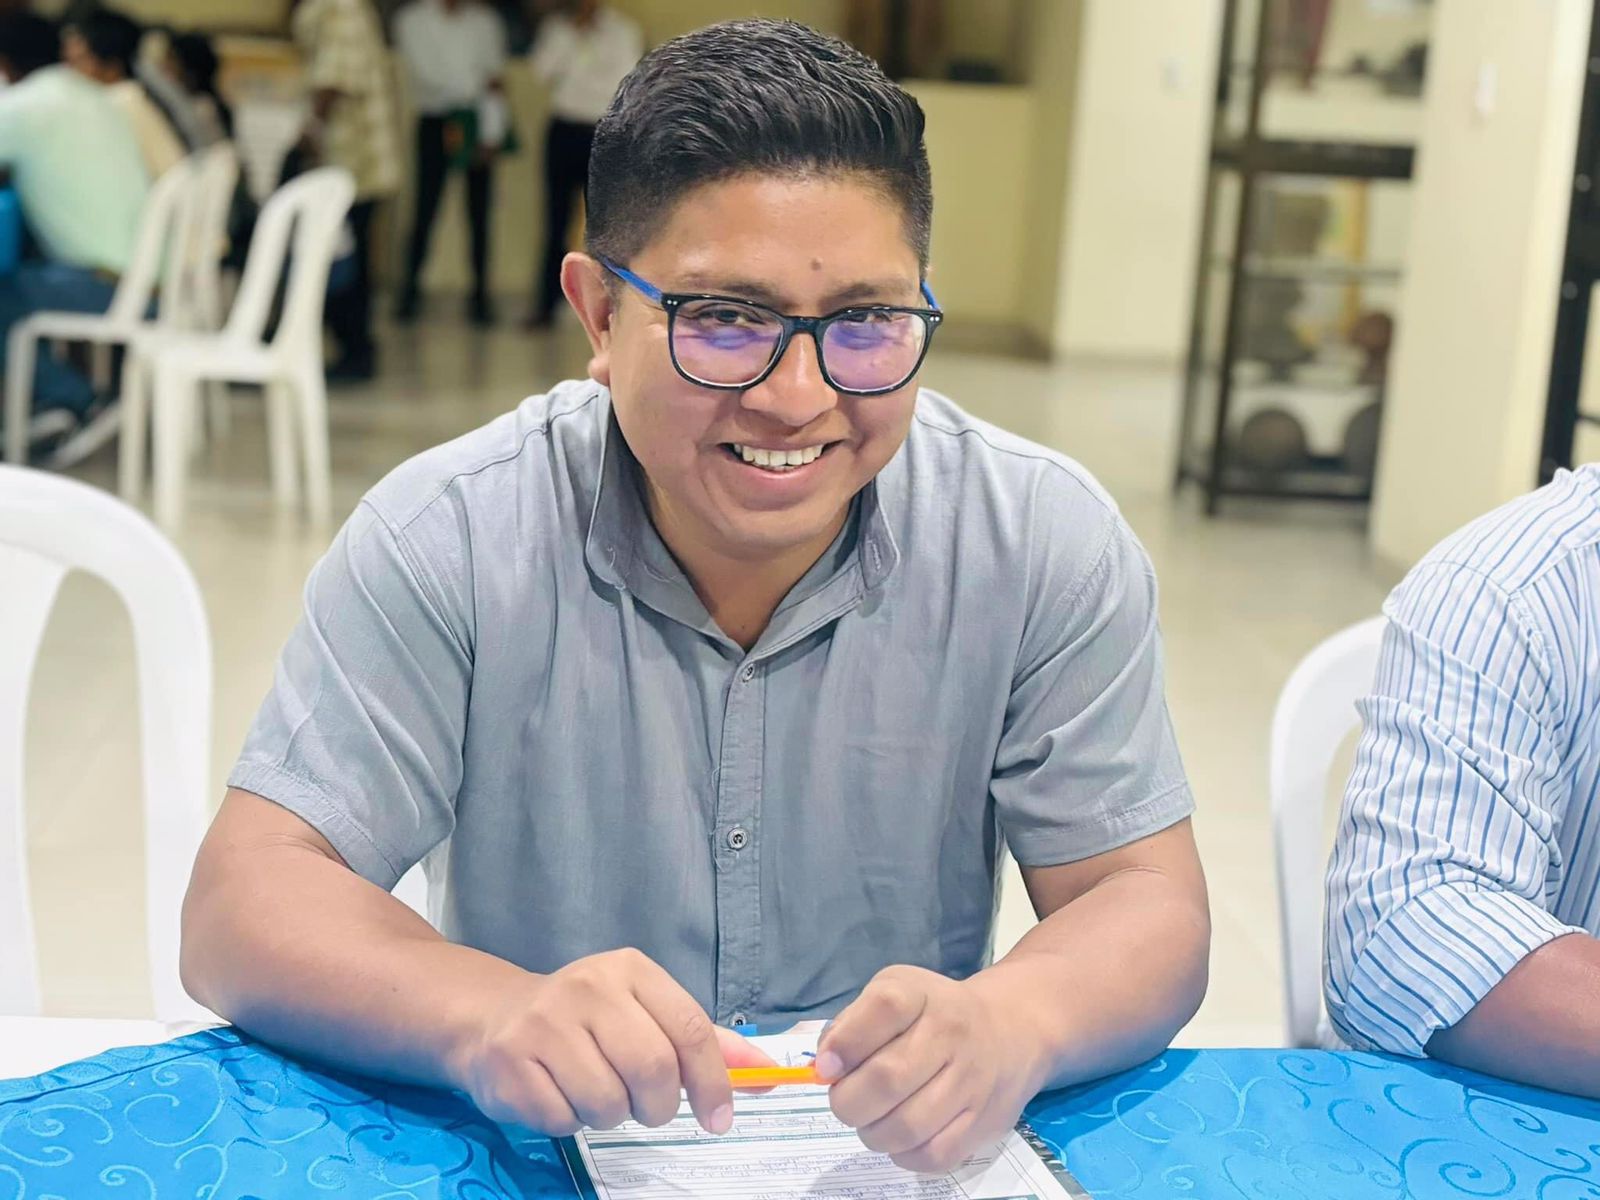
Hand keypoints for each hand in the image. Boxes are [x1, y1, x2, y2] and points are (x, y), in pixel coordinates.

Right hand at [453, 948, 774, 1135]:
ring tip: (595, 1091)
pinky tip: (559, 1092)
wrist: (495, 1018)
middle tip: (646, 1108)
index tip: (719, 1118)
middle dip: (658, 1106)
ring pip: (607, 1102)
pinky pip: (562, 1118)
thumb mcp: (647, 1013)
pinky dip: (569, 1120)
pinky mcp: (508, 1061)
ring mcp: (543, 1023)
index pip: (691, 1028)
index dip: (713, 1082)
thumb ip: (707, 1044)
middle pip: (653, 1068)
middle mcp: (587, 987)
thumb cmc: (588, 1020)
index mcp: (630, 970)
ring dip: (610, 1115)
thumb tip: (768, 1073)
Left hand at [816, 965, 1047, 1173]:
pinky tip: (901, 1136)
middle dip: (848, 1100)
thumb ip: (852, 1024)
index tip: (827, 1066)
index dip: (845, 1043)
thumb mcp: (894, 993)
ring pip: (905, 1126)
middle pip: (887, 1078)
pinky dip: (904, 1154)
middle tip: (847, 1100)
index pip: (883, 1008)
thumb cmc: (934, 1013)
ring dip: (872, 1132)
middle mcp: (952, 1034)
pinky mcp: (984, 1123)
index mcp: (922, 995)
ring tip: (873, 1119)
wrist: (1009, 1031)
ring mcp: (972, 1082)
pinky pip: (932, 1156)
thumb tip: (824, 1067)